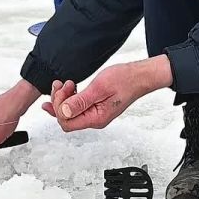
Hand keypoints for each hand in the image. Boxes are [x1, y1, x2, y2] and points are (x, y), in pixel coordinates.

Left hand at [41, 55, 172, 131]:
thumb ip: (80, 102)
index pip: (67, 123)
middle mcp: (95, 120)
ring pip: (70, 113)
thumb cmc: (124, 80)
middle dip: (59, 101)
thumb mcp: (99, 88)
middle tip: (62, 85)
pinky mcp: (96, 108)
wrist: (139, 76)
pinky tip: (70, 89)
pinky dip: (70, 98)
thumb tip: (63, 112)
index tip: (63, 90)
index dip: (59, 107)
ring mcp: (95, 114)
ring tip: (66, 84)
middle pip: (66, 119)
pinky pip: (77, 108)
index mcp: (96, 118)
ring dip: (64, 98)